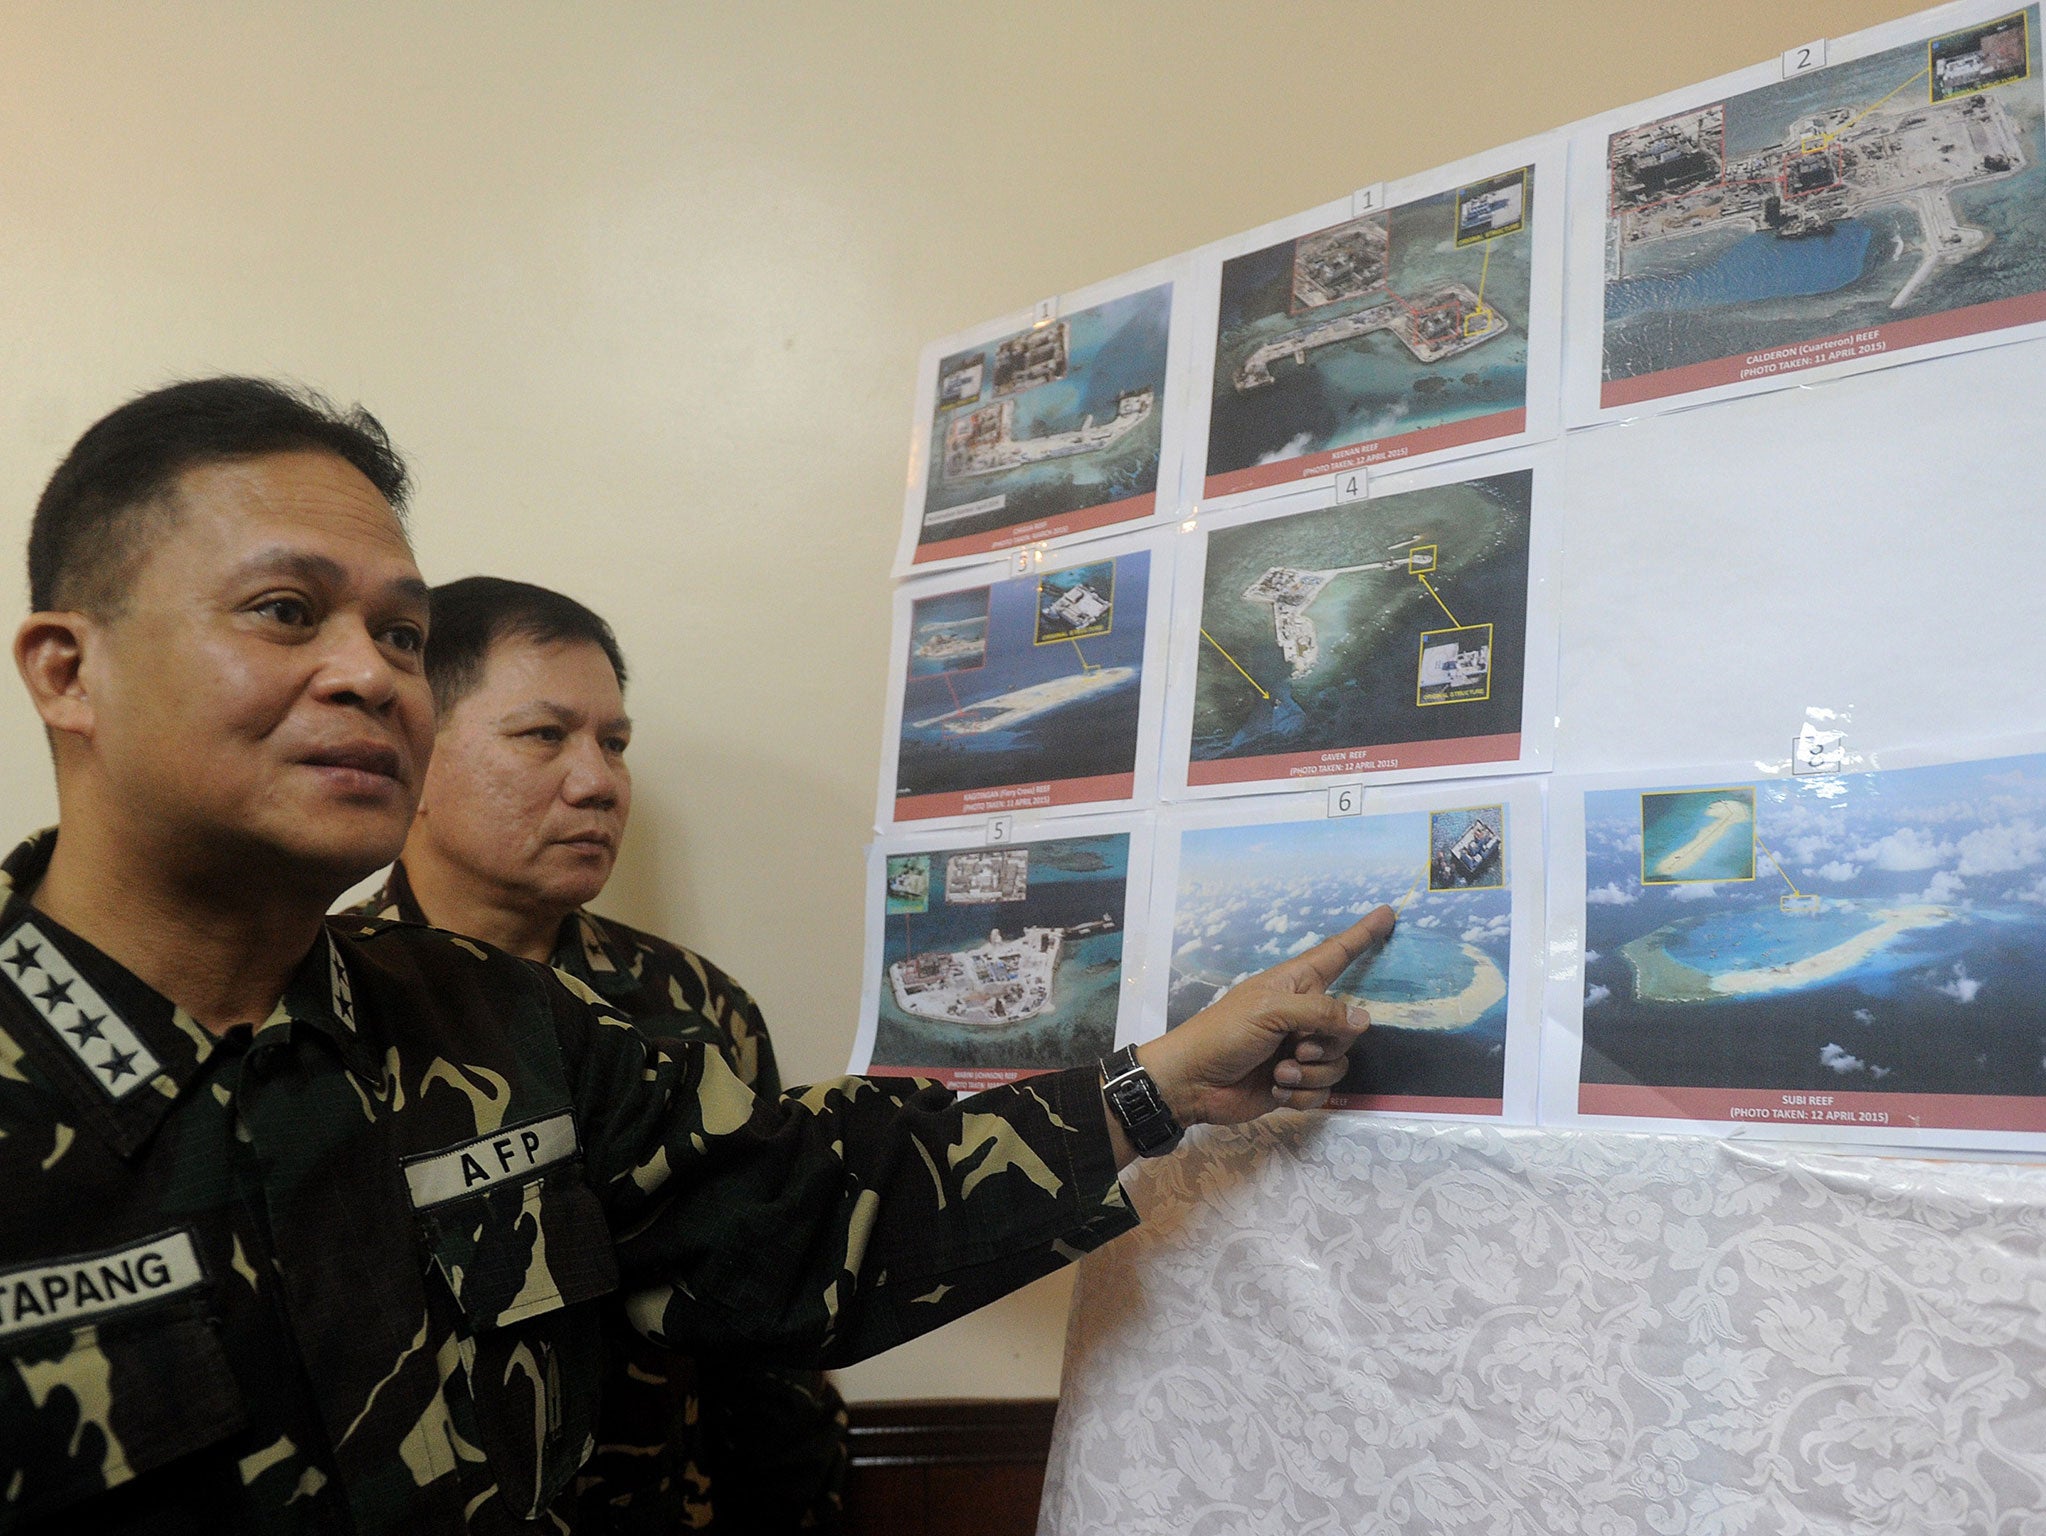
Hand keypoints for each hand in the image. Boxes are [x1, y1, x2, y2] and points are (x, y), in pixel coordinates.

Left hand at [1138, 904, 1395, 1130]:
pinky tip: (1275, 1091)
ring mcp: (1299, 1051)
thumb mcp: (1271, 1012)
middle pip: (1348, 1025)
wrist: (1192, 1083)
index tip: (1387, 913)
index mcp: (1294, 984)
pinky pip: (1323, 1091)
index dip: (1362, 935)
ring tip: (1278, 1072)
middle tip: (1295, 1048)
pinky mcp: (1295, 1083)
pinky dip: (1302, 1095)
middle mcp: (1302, 1015)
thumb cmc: (1224, 1034)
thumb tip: (1363, 1020)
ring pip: (1339, 1062)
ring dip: (1310, 1073)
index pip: (1336, 954)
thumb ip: (1321, 1013)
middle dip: (1326, 1043)